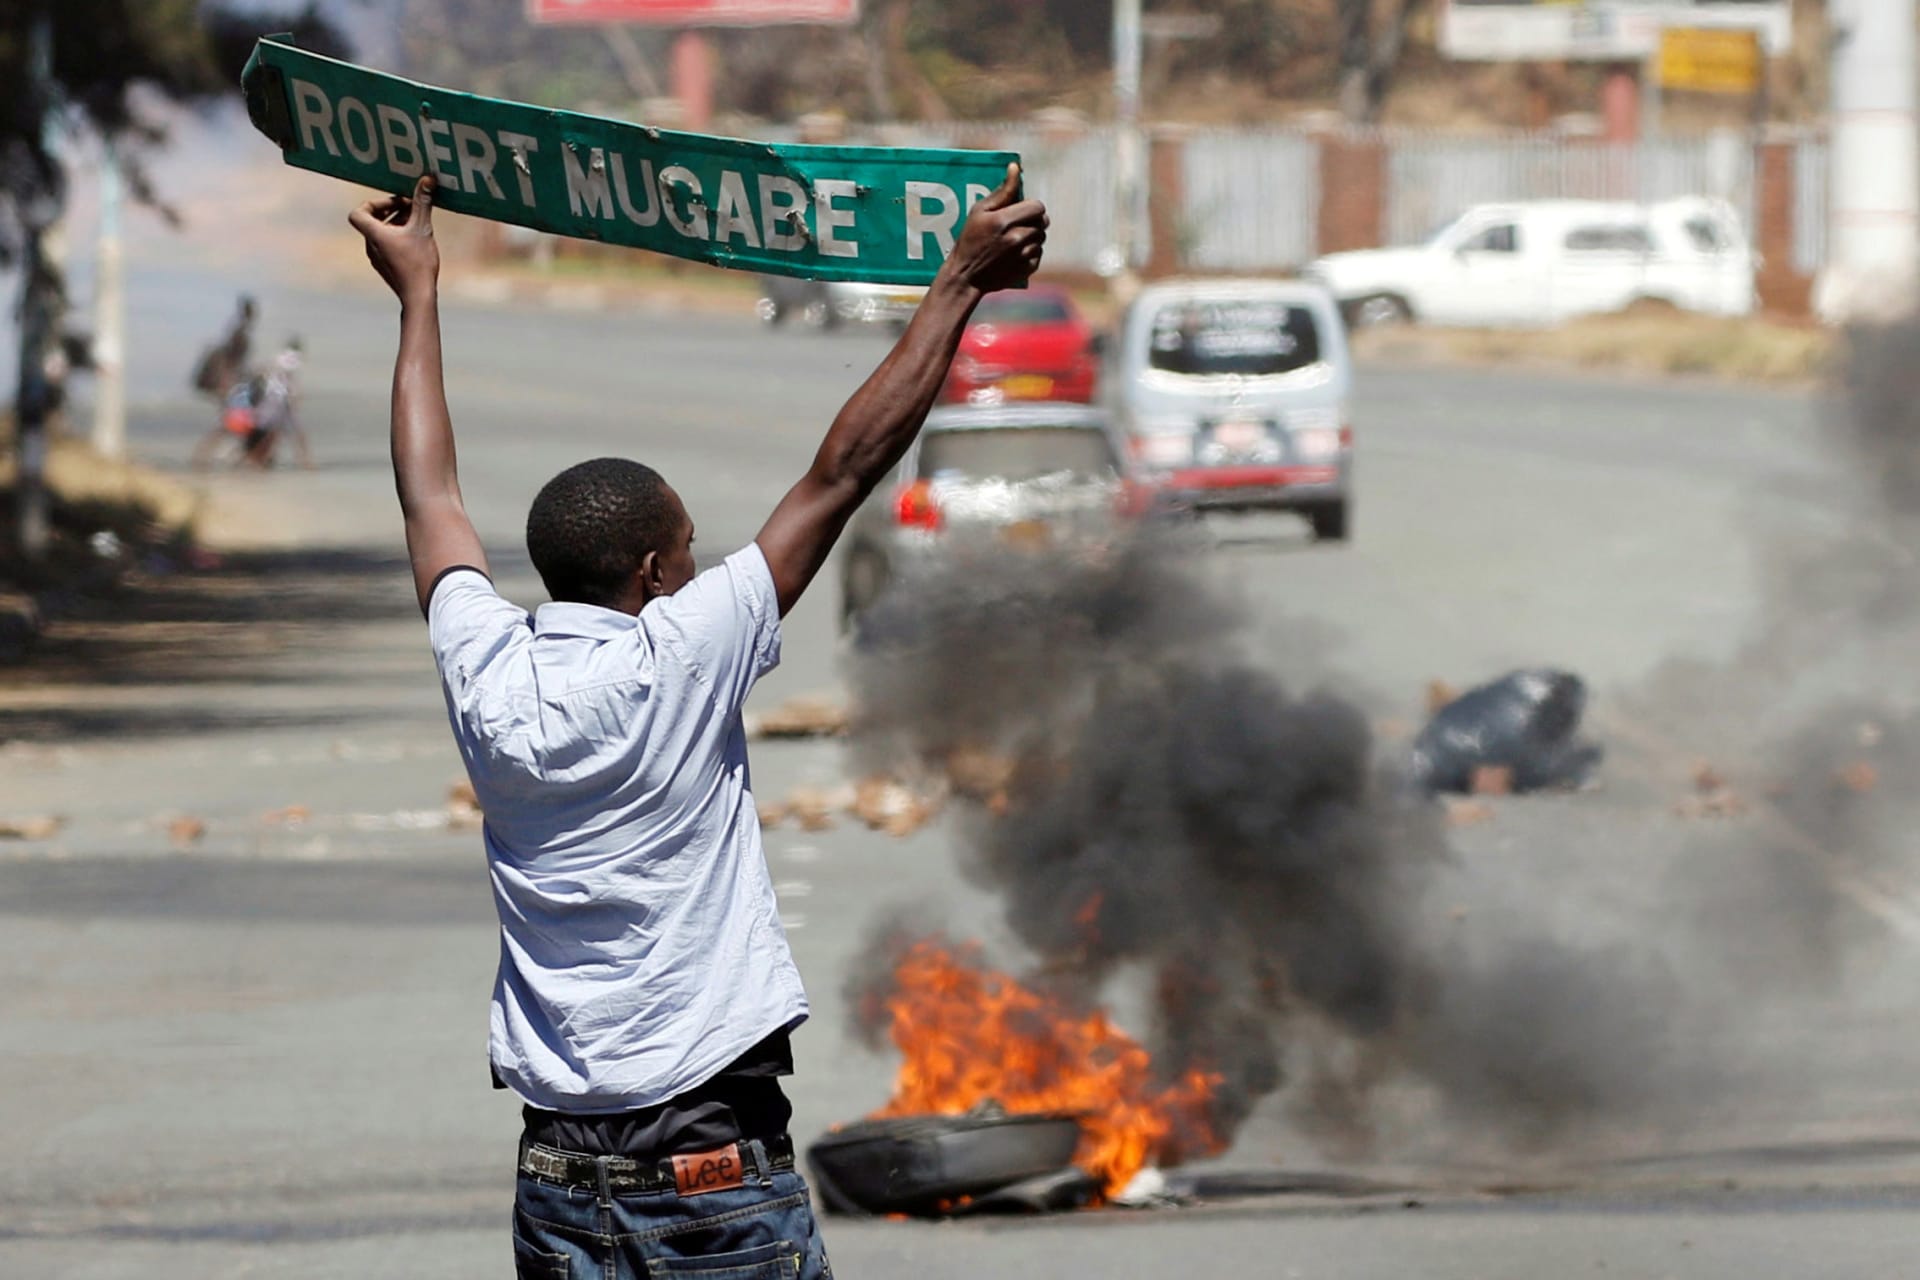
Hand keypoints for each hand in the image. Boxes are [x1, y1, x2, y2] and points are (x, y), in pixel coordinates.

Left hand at [349, 174, 439, 303]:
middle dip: (391, 210)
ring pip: (381, 233)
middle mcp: (370, 245)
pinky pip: (387, 245)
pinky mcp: (385, 267)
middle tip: (411, 208)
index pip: (358, 212)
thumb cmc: (417, 263)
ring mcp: (377, 258)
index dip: (374, 203)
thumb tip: (427, 180)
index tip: (394, 203)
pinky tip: (417, 240)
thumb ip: (422, 202)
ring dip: (397, 223)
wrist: (417, 296)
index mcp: (373, 234)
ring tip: (417, 222)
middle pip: (372, 220)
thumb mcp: (422, 228)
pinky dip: (398, 237)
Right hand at [939, 163, 1047, 294]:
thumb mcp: (979, 211)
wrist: (966, 276)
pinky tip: (1014, 254)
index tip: (1021, 210)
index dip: (1031, 207)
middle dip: (1033, 220)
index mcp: (1004, 221)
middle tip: (1017, 224)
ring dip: (1032, 237)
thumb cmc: (970, 239)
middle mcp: (1017, 238)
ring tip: (1014, 240)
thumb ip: (1002, 191)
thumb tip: (1015, 168)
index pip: (1038, 207)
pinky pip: (1038, 255)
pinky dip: (1030, 253)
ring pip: (1041, 238)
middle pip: (1043, 222)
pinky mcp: (1026, 270)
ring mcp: (1023, 256)